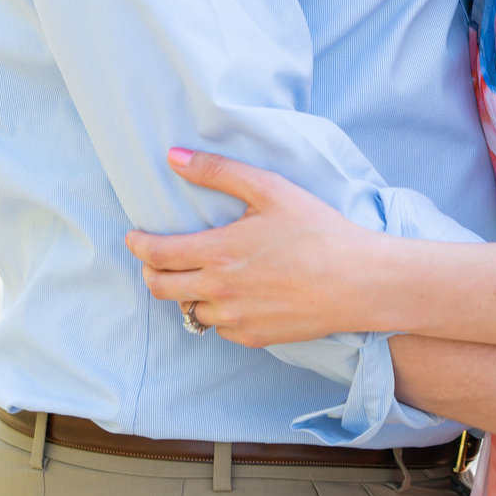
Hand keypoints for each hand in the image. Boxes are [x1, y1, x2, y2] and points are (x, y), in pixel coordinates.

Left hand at [124, 148, 377, 345]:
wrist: (361, 282)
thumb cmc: (318, 231)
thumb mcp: (269, 189)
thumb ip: (217, 172)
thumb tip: (173, 157)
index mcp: (217, 253)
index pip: (155, 254)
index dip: (137, 245)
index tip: (134, 236)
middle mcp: (219, 292)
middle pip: (160, 289)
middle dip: (151, 271)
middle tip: (158, 257)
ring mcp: (237, 320)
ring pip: (189, 311)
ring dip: (186, 293)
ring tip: (200, 275)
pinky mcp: (256, 338)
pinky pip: (220, 329)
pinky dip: (217, 313)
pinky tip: (234, 295)